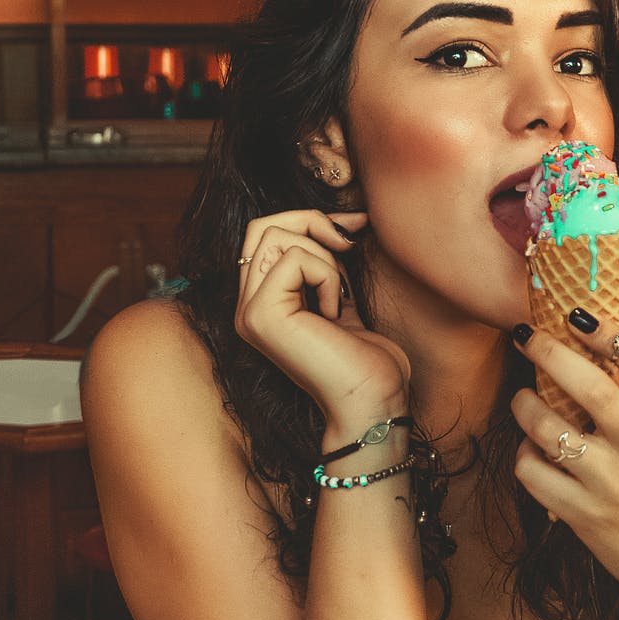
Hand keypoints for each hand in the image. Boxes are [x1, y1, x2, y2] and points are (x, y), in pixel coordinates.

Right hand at [234, 210, 409, 425]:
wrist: (373, 400)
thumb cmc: (366, 358)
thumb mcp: (343, 294)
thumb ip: (328, 260)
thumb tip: (345, 218)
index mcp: (261, 303)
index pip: (264, 234)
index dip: (309, 220)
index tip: (355, 226)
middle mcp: (245, 308)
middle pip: (262, 227)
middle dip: (313, 223)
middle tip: (349, 247)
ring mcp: (248, 313)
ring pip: (278, 236)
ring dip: (324, 257)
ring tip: (339, 298)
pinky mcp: (261, 314)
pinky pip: (296, 258)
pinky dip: (327, 276)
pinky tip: (335, 314)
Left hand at [510, 312, 618, 619]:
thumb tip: (607, 346)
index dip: (615, 336)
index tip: (580, 315)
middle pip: (592, 391)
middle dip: (551, 354)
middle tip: (529, 336)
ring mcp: (609, 486)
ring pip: (548, 430)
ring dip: (524, 404)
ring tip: (523, 397)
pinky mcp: (582, 516)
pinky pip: (533, 473)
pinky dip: (525, 454)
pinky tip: (534, 448)